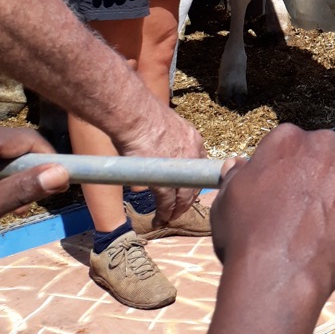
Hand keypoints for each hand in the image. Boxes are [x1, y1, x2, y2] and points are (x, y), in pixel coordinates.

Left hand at [0, 127, 68, 242]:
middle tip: (29, 205)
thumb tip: (63, 173)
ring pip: (1, 152)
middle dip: (30, 172)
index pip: (25, 139)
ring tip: (14, 206)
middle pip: (14, 144)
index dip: (49, 160)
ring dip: (15, 177)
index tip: (60, 185)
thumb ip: (19, 190)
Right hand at [110, 96, 204, 225]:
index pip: (199, 165)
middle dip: (187, 199)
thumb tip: (158, 141)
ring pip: (183, 197)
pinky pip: (167, 203)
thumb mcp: (166, 123)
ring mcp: (180, 170)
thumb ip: (168, 135)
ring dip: (176, 210)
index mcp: (193, 140)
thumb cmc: (143, 114)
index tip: (187, 187)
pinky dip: (164, 213)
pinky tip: (160, 219)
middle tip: (180, 209)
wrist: (135, 116)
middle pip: (194, 184)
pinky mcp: (164, 181)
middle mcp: (192, 155)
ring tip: (169, 218)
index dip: (192, 178)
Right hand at [211, 124, 334, 297]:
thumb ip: (235, 178)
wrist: (279, 270)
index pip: (299, 142)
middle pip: (330, 144)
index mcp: (283, 140)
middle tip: (322, 202)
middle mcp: (317, 140)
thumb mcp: (227, 203)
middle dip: (327, 168)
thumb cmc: (248, 241)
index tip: (298, 190)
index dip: (299, 168)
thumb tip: (235, 165)